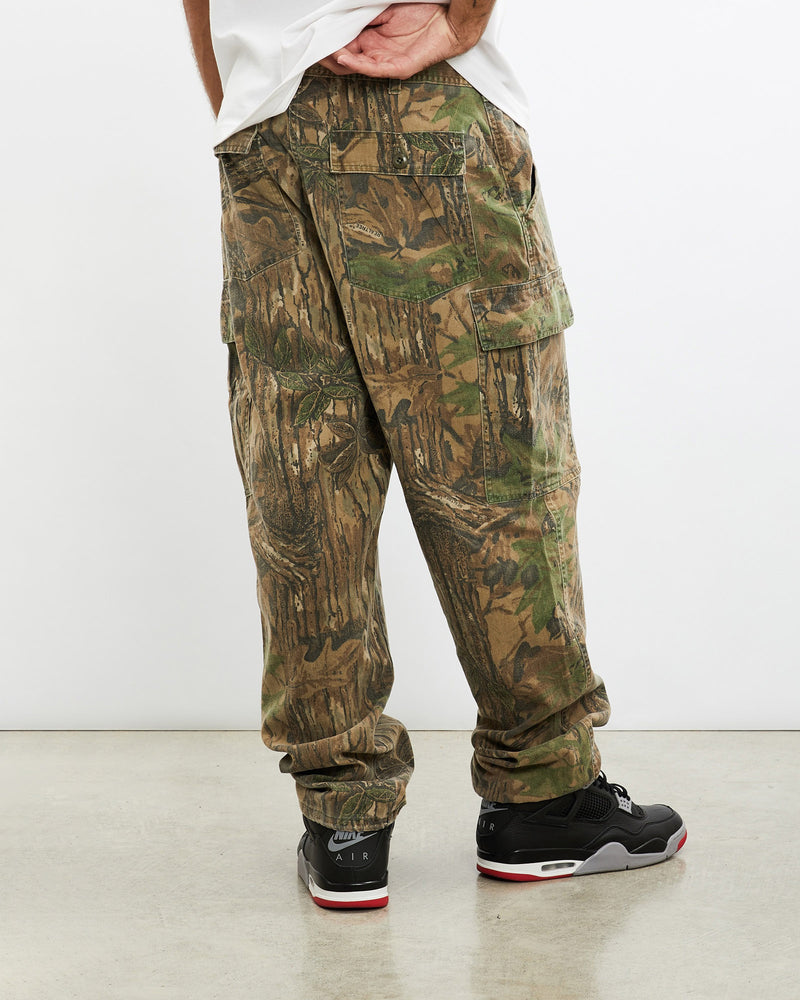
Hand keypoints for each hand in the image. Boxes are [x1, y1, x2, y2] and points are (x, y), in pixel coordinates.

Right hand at [319, 3, 482, 78]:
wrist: (448, 18)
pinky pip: (373, 69)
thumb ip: (364, 17)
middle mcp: (378, 54)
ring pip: (356, 66)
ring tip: (322, 52)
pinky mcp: (399, 68)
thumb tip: (341, 20)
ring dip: (338, 60)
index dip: (329, 43)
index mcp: (372, 40)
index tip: (314, 37)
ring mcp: (388, 62)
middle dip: (327, 54)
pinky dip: (357, 64)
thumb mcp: (384, 10)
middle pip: (346, 60)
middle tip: (312, 48)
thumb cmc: (422, 12)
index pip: (344, 46)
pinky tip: (344, 57)